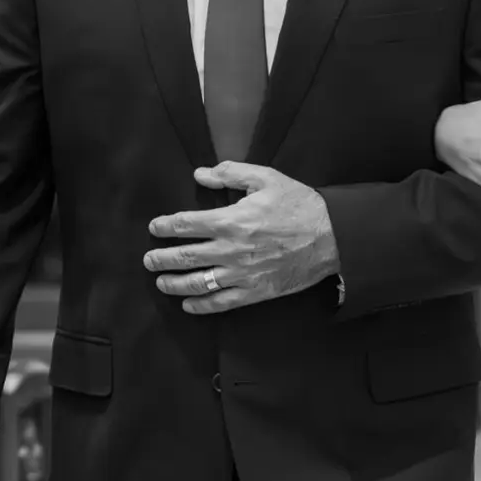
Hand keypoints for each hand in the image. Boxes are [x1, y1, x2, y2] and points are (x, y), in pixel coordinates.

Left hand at [144, 163, 339, 314]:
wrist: (331, 237)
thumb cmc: (299, 205)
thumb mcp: (266, 178)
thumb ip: (230, 173)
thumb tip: (201, 174)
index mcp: (230, 220)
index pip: (185, 224)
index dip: (165, 226)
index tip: (154, 228)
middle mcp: (230, 250)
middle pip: (184, 256)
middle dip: (161, 259)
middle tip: (148, 259)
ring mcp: (241, 274)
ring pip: (197, 283)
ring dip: (174, 284)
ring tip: (161, 282)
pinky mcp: (254, 292)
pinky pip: (221, 303)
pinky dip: (201, 306)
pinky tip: (188, 305)